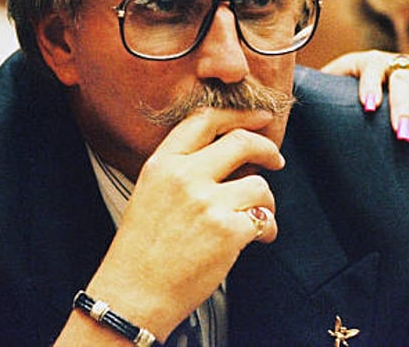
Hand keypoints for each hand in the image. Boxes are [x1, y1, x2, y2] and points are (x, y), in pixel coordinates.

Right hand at [76, 108, 283, 341]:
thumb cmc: (142, 249)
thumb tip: (230, 154)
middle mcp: (184, 176)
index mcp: (163, 163)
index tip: (260, 119)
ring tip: (259, 217)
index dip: (239, 115)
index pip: (205, 120)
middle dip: (267, 148)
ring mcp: (207, 202)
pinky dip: (268, 230)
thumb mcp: (150, 191)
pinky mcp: (228, 230)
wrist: (133, 294)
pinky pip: (264, 219)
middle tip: (276, 159)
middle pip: (241, 141)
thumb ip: (182, 168)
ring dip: (267, 202)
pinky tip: (260, 239)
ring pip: (259, 185)